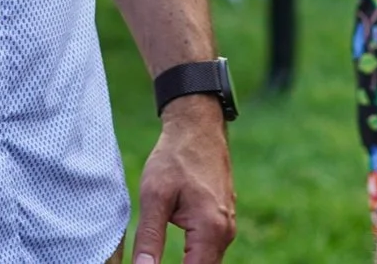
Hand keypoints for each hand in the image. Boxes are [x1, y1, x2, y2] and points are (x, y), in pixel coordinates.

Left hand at [134, 96, 234, 263]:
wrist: (197, 127)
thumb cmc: (174, 157)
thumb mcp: (154, 196)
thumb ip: (149, 238)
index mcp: (210, 229)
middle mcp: (225, 232)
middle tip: (149, 263)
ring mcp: (227, 226)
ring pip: (207, 262)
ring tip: (156, 261)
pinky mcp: (223, 220)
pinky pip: (210, 250)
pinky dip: (194, 258)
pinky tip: (177, 256)